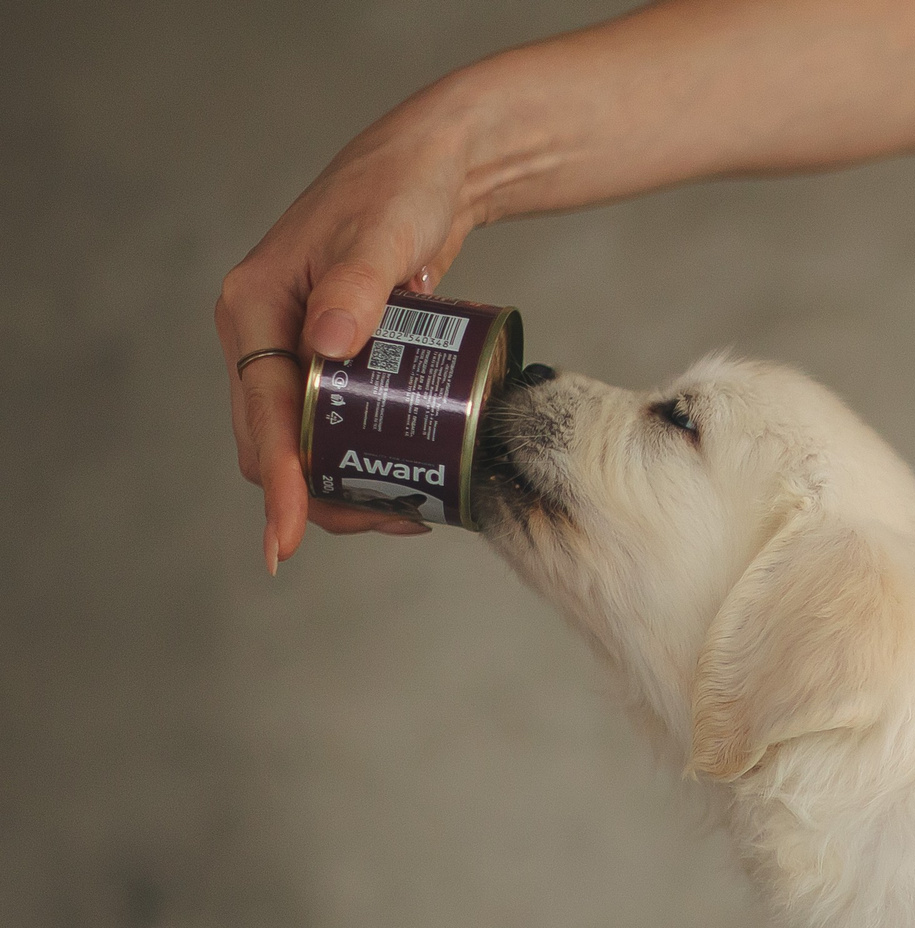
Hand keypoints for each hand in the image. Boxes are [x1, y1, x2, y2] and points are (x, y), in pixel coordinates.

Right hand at [215, 98, 482, 569]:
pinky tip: (411, 481)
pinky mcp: (327, 364)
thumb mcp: (381, 233)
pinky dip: (363, 462)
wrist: (431, 172)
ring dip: (347, 488)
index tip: (287, 538)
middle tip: (401, 521)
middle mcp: (261, 336)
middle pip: (273, 446)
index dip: (278, 480)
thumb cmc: (400, 191)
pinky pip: (331, 429)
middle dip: (324, 497)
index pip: (260, 413)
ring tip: (416, 511)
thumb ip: (358, 285)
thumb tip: (326, 344)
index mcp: (253, 307)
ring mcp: (292, 353)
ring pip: (302, 447)